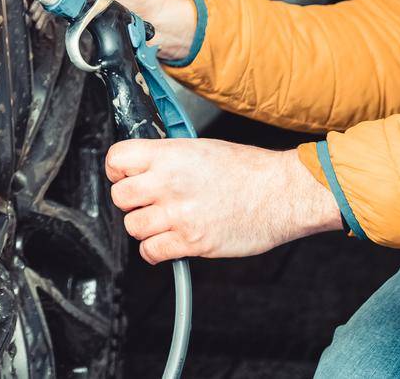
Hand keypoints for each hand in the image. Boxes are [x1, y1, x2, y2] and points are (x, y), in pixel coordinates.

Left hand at [106, 138, 342, 263]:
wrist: (282, 193)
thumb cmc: (249, 170)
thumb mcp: (201, 148)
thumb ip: (168, 157)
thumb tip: (145, 164)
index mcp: (170, 155)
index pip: (116, 159)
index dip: (117, 170)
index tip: (124, 176)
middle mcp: (169, 183)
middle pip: (119, 196)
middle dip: (130, 201)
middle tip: (147, 201)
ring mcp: (179, 214)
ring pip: (133, 226)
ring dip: (144, 226)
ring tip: (163, 221)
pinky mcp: (192, 242)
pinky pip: (151, 251)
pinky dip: (155, 250)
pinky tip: (168, 241)